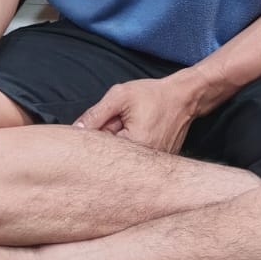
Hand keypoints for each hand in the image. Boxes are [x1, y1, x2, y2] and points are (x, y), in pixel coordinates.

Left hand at [73, 71, 203, 153]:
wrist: (184, 97)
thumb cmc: (153, 94)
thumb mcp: (120, 96)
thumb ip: (95, 114)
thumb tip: (76, 130)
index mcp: (135, 145)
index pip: (101, 150)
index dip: (98, 134)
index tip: (105, 122)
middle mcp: (146, 161)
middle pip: (112, 156)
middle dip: (109, 139)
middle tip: (120, 121)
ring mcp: (154, 165)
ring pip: (124, 158)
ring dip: (121, 143)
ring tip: (133, 124)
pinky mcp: (159, 164)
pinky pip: (137, 159)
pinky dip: (133, 146)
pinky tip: (141, 131)